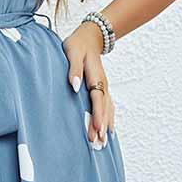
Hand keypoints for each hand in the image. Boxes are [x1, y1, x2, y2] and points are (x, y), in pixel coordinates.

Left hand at [61, 23, 115, 146]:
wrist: (89, 37)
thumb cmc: (77, 45)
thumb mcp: (72, 52)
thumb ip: (73, 69)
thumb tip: (74, 86)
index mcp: (96, 77)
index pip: (97, 100)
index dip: (97, 116)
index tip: (97, 130)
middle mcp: (103, 85)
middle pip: (104, 109)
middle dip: (101, 127)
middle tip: (97, 144)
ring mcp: (104, 87)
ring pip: (107, 110)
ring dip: (106, 127)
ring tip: (104, 144)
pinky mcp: (102, 89)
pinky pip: (108, 107)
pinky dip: (109, 120)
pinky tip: (109, 132)